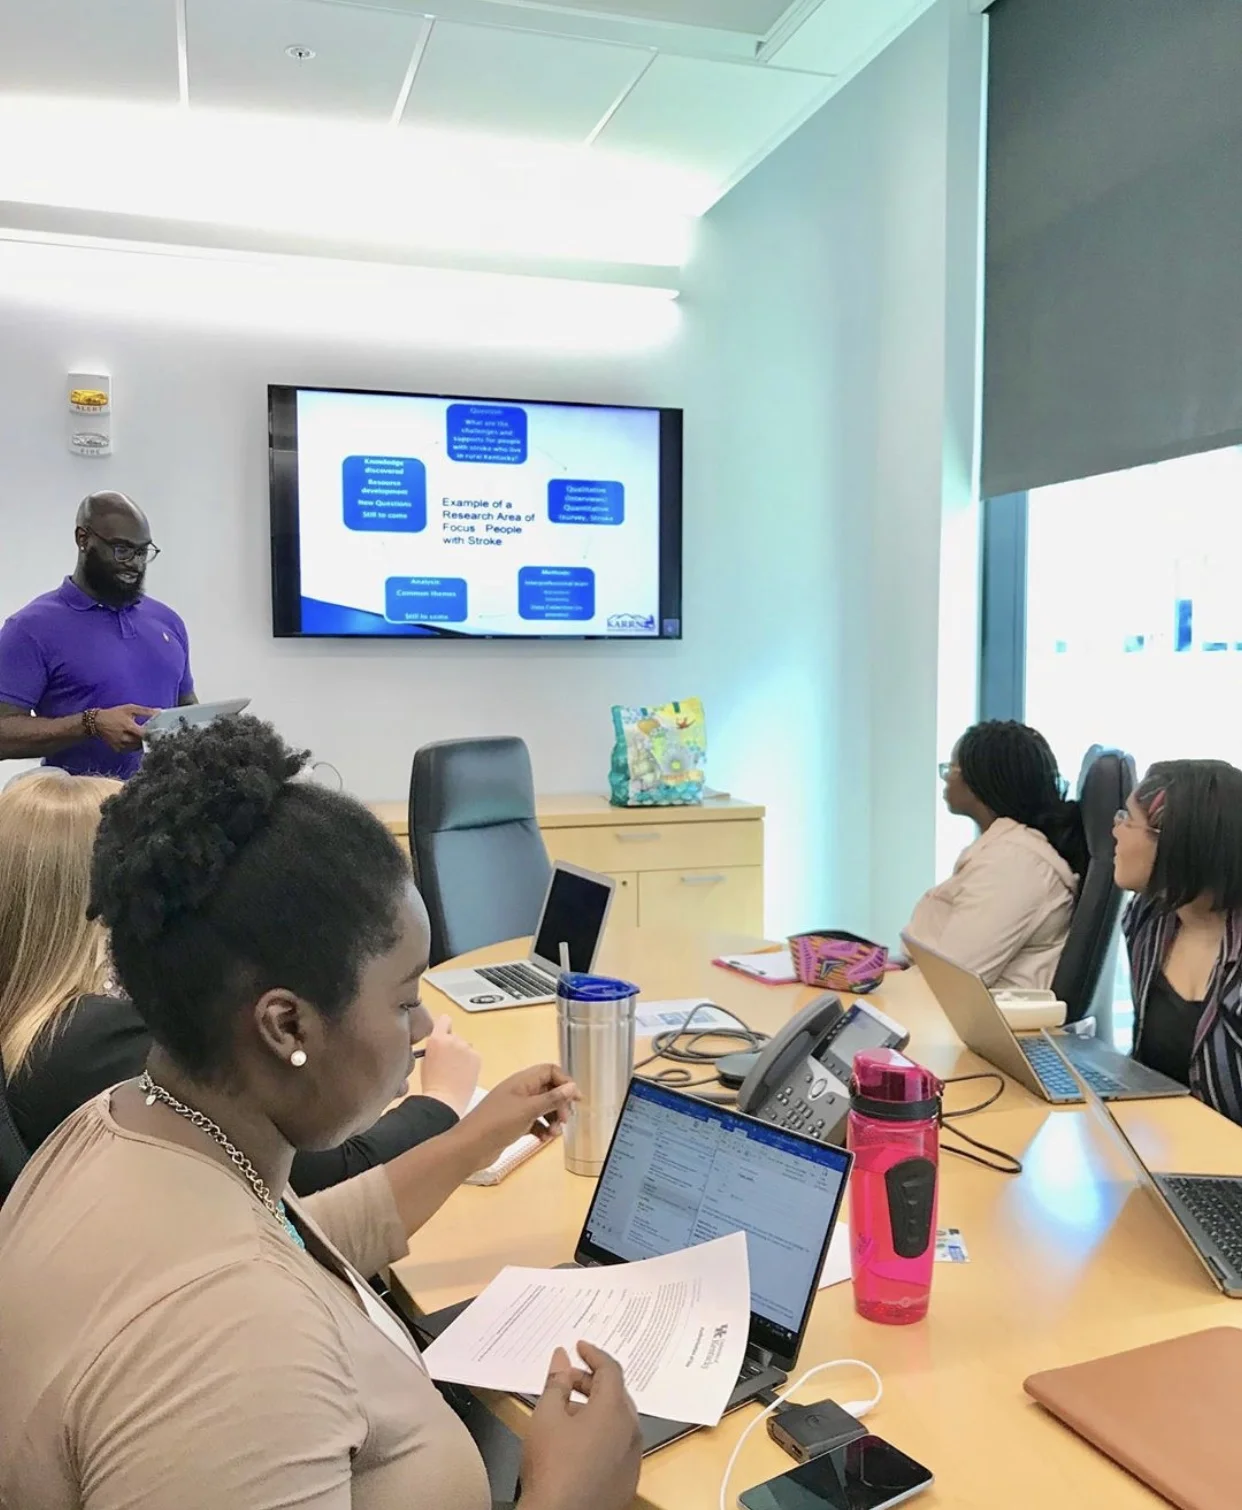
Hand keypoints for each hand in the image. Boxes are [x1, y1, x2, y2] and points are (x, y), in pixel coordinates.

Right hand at [93, 704, 156, 751]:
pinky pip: (130, 750)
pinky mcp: (117, 749)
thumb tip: (159, 711)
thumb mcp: (130, 709)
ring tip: (141, 736)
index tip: (158, 732)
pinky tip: (134, 740)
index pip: (145, 734)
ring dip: (141, 743)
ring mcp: (120, 745)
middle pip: (142, 742)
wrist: (97, 722)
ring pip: (137, 747)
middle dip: (148, 738)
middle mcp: (124, 738)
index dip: (153, 734)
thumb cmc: (114, 714)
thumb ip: (145, 711)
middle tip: (151, 734)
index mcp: (128, 727)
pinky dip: (134, 746)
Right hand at [418, 1015, 480, 1117]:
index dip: (444, 1027)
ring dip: (462, 1053)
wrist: (445, 1100)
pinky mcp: (477, 1057)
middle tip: (448, 1061)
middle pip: (455, 1036)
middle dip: (452, 1045)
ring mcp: (467, 1048)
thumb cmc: (431, 1083)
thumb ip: (434, 1046)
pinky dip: (470, 1062)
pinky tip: (464, 1074)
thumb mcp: (425, 1060)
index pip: (444, 1019)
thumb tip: (440, 1043)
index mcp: (437, 1038)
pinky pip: (473, 1055)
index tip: (443, 1035)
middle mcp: (454, 1039)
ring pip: (465, 1046)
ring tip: (456, 1070)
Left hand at [454, 1063, 576, 1169]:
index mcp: (522, 1081)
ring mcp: (515, 1108)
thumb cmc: (498, 1123)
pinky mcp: (513, 1124)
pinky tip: (543, 1139)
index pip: (549, 1071)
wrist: (469, 1147)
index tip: (576, 1100)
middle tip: (565, 1120)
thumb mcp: (528, 1110)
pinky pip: (534, 1122)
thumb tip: (573, 1087)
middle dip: (560, 1104)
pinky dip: (542, 1129)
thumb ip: (552, 1099)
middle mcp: (519, 1091)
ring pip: (542, 1108)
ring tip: (554, 1134)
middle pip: (548, 1090)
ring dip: (552, 1119)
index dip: (565, 1083)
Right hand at [520, 1343, 641, 1509]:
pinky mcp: (628, 1479)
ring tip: (567, 1411)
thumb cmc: (552, 1466)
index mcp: (614, 1410)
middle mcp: (631, 1431)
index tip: (579, 1347)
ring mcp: (632, 1457)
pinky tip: (579, 1442)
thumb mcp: (546, 1416)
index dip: (593, 1354)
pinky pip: (619, 1445)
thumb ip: (556, 1382)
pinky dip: (603, 1433)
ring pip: (618, 1420)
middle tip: (568, 1379)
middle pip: (616, 1393)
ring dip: (597, 1408)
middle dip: (592, 1381)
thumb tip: (561, 1358)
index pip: (610, 1369)